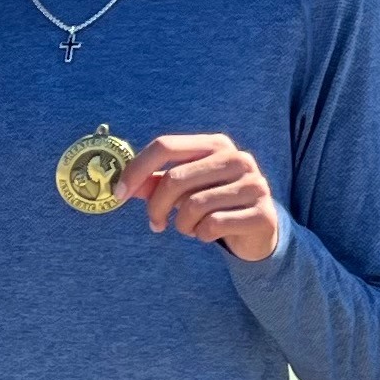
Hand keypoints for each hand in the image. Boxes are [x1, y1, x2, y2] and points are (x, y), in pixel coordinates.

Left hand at [120, 134, 284, 261]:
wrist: (259, 227)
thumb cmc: (214, 203)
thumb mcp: (184, 190)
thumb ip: (155, 183)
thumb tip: (122, 184)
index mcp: (216, 145)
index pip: (165, 146)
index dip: (136, 170)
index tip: (118, 194)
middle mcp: (237, 158)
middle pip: (174, 179)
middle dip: (156, 207)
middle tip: (155, 223)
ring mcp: (254, 184)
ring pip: (192, 206)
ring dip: (182, 225)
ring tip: (192, 226)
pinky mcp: (261, 213)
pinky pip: (212, 226)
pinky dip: (202, 235)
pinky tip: (210, 233)